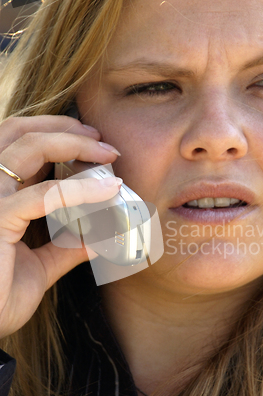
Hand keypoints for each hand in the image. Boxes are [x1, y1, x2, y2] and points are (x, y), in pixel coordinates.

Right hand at [0, 115, 120, 338]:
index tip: (93, 143)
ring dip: (72, 143)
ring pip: (27, 147)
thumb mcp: (39, 267)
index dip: (56, 136)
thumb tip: (98, 237)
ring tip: (107, 151)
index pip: (20, 147)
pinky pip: (44, 196)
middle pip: (18, 132)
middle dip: (63, 127)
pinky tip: (110, 190)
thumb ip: (64, 248)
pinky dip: (81, 189)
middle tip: (101, 138)